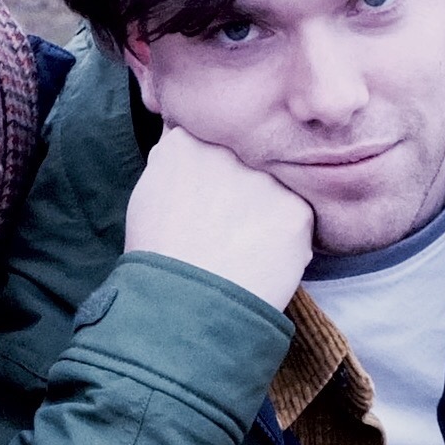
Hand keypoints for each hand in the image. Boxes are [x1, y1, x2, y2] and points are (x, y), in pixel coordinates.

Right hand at [125, 125, 314, 309]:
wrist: (185, 309)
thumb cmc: (157, 258)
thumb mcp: (147, 194)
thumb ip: (171, 158)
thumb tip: (183, 135)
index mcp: (186, 141)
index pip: (211, 137)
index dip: (212, 168)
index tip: (206, 194)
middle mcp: (230, 151)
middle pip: (247, 159)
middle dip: (242, 183)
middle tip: (226, 224)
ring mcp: (266, 179)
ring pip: (275, 187)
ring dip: (266, 209)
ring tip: (243, 246)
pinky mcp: (296, 211)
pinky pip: (297, 218)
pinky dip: (285, 239)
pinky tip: (261, 259)